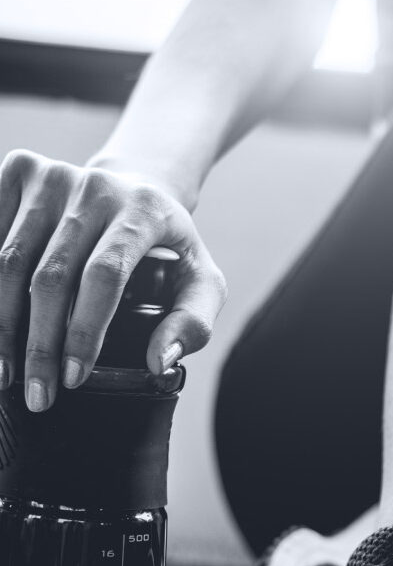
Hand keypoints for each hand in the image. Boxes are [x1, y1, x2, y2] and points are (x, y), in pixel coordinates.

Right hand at [0, 150, 225, 408]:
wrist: (137, 189)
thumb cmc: (169, 248)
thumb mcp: (200, 282)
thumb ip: (193, 323)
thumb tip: (159, 361)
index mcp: (144, 211)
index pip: (105, 274)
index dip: (85, 329)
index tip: (74, 378)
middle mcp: (96, 187)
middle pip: (52, 275)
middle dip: (40, 343)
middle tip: (38, 395)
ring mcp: (52, 175)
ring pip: (8, 259)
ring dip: (2, 324)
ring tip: (6, 375)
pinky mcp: (18, 170)